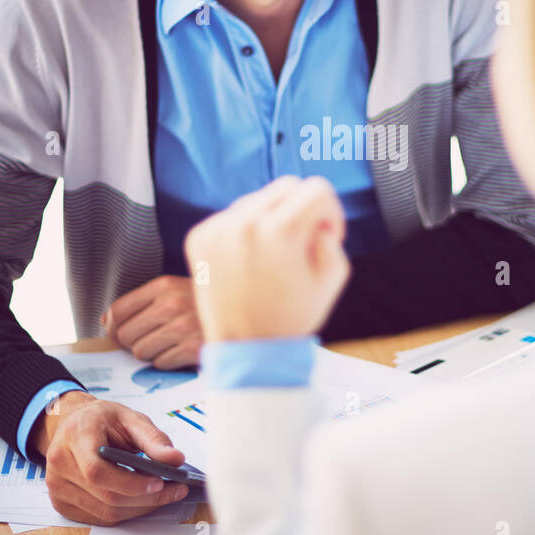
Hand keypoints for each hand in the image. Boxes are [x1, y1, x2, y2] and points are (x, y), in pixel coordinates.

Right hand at [30, 391, 189, 524]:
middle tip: (174, 489)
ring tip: (162, 493)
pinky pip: (99, 518)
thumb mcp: (130, 418)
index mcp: (75, 436)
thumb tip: (176, 460)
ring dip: (139, 508)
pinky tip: (141, 500)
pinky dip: (125, 512)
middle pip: (106, 495)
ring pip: (105, 512)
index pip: (97, 470)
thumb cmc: (101, 420)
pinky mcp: (61, 503)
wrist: (73, 424)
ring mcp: (57, 487)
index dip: (129, 482)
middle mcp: (60, 463)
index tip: (159, 482)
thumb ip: (153, 439)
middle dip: (145, 498)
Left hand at [102, 275, 202, 367]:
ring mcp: (183, 327)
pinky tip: (182, 350)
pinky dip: (169, 361)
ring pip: (142, 352)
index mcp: (164, 286)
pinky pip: (162, 363)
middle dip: (134, 341)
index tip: (118, 332)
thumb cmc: (205, 303)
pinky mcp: (193, 349)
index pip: (118, 310)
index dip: (113, 326)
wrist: (245, 309)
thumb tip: (107, 321)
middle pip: (126, 335)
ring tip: (170, 343)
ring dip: (152, 352)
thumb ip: (142, 302)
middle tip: (151, 338)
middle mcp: (171, 304)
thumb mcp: (175, 290)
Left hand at [184, 175, 349, 342]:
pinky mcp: (200, 236)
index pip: (317, 189)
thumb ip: (333, 234)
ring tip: (272, 257)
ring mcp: (219, 228)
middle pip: (287, 186)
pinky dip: (244, 231)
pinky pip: (231, 216)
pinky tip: (248, 261)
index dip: (331, 212)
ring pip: (257, 199)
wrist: (245, 348)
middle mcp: (246, 222)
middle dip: (302, 210)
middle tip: (302, 244)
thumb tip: (313, 217)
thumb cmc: (293, 316)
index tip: (326, 236)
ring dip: (271, 218)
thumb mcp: (334, 276)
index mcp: (282, 231)